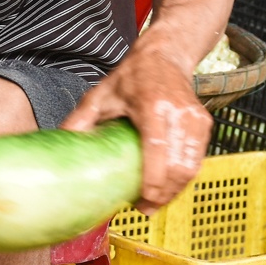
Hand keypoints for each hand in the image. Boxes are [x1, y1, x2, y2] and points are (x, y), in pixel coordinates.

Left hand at [62, 44, 210, 211]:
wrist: (165, 56)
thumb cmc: (131, 76)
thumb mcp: (101, 94)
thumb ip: (81, 119)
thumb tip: (61, 143)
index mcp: (153, 106)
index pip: (157, 150)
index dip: (153, 181)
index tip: (142, 201)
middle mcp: (179, 113)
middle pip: (178, 166)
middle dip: (164, 194)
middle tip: (144, 208)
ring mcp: (195, 119)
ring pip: (191, 167)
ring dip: (174, 190)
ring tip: (154, 202)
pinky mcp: (204, 123)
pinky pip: (198, 159)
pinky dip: (183, 177)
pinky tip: (167, 186)